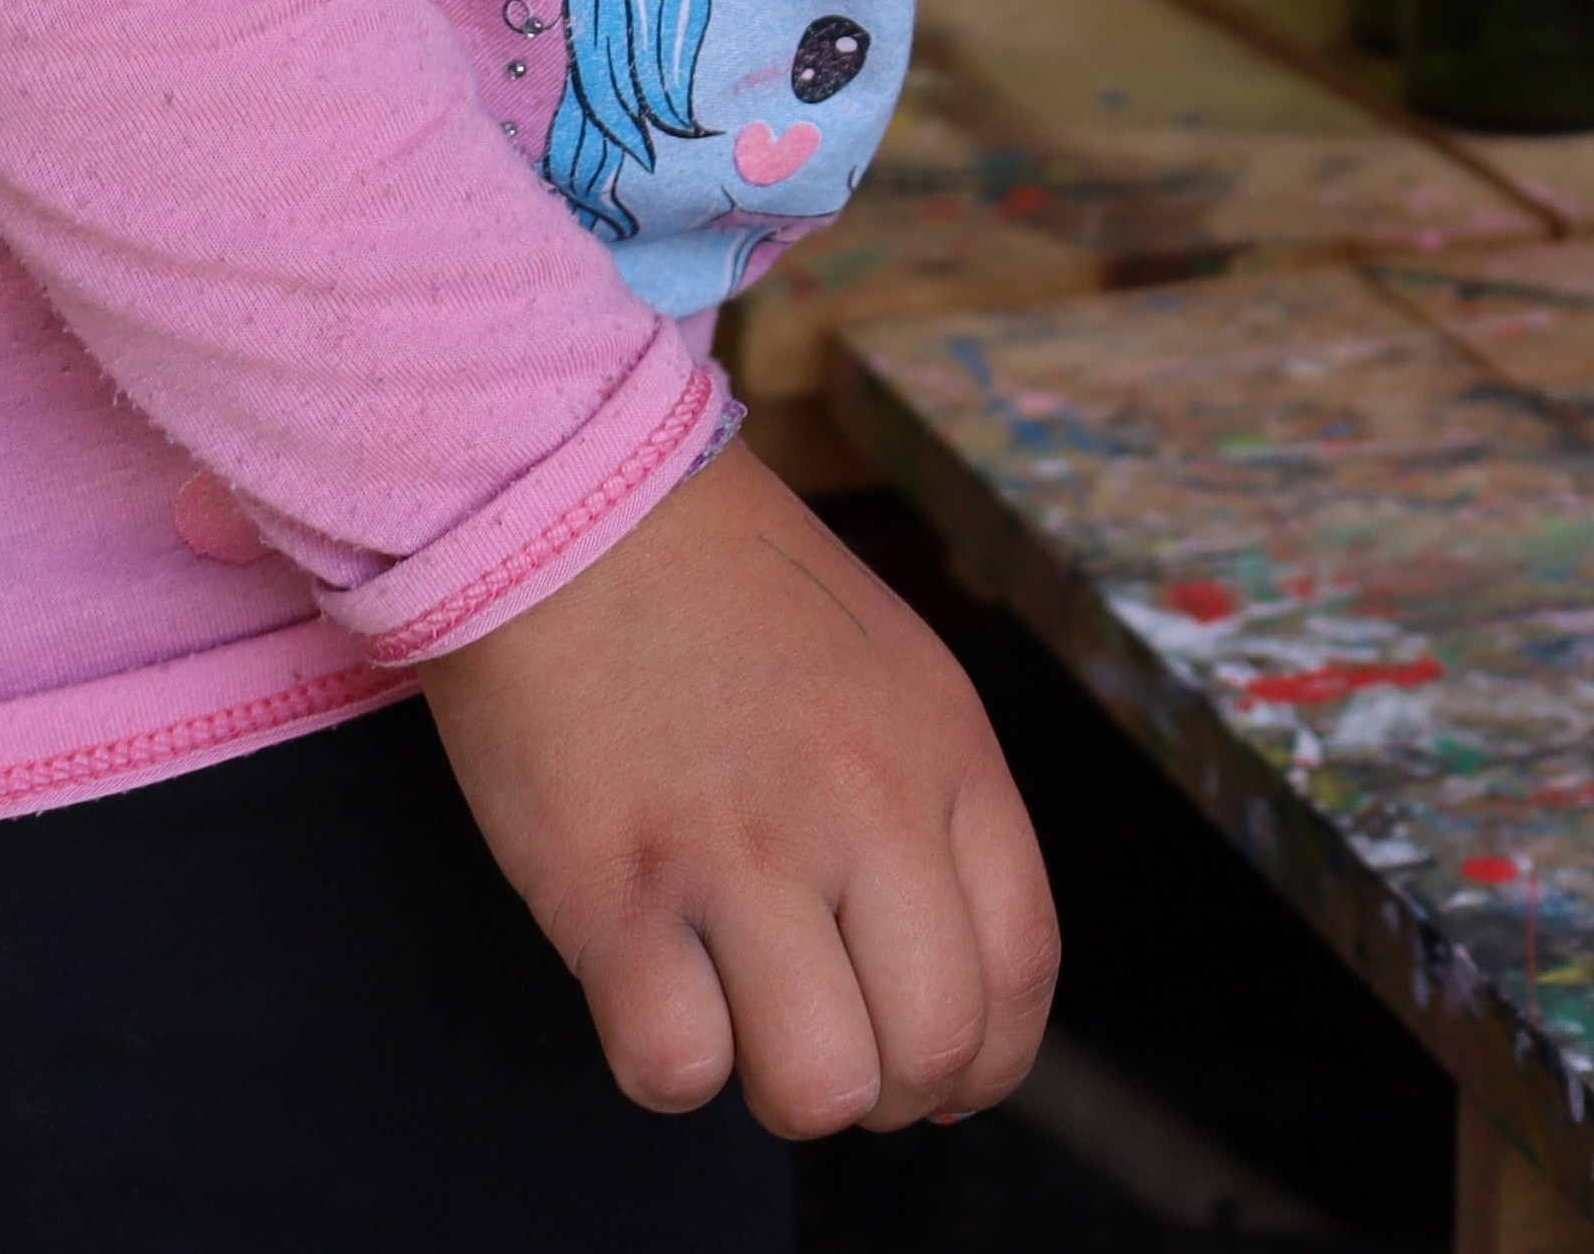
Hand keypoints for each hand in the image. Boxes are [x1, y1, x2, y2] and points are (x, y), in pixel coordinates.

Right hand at [421, 445, 1058, 1135]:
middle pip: (933, 1047)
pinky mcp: (613, 889)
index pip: (1021, 971)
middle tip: (836, 1053)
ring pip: (818, 1087)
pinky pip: (673, 1067)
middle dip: (892, 1092)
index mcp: (945, 757)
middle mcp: (863, 811)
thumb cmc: (726, 593)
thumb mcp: (895, 674)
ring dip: (785, 1088)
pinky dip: (668, 1066)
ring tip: (745, 1025)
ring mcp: (739, 854)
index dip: (988, 1060)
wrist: (572, 501)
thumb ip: (936, 812)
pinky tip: (655, 995)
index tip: (945, 1077)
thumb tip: (956, 978)